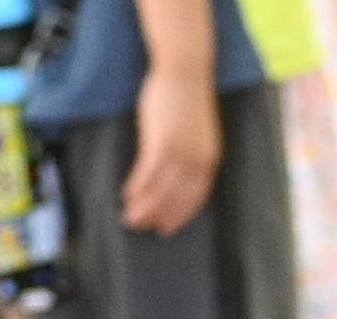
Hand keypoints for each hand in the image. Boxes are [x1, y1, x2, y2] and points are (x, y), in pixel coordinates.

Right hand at [120, 63, 223, 233]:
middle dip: (159, 215)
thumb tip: (177, 172)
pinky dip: (138, 186)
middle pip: (176, 197)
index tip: (167, 228)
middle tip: (142, 228)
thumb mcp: (196, 133)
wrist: (185, 72)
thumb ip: (190, 154)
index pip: (195, 197)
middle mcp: (197, 160)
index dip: (180, 214)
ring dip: (144, 206)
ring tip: (130, 218)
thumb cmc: (187, 100)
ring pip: (161, 189)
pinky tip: (127, 195)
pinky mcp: (162, 141)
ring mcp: (180, 151)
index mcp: (209, 160)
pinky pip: (148, 171)